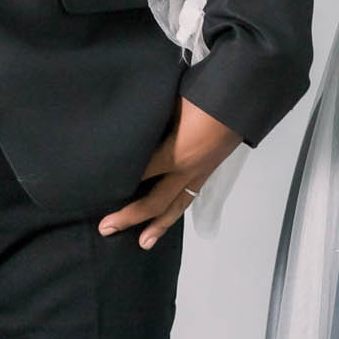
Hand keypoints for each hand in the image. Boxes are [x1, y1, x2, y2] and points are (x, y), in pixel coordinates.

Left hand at [99, 99, 241, 248]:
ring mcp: (200, 173)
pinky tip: (167, 217)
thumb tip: (129, 127)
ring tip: (143, 243)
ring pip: (176, 207)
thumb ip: (151, 121)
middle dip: (129, 216)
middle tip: (106, 228)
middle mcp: (187, 170)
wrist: (242, 98)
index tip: (97, 193)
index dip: (118, 185)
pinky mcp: (207, 171)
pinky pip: (188, 197)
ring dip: (158, 226)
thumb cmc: (205, 96)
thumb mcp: (170, 104)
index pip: (140, 175)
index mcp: (175, 154)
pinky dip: (175, 212)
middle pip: (154, 202)